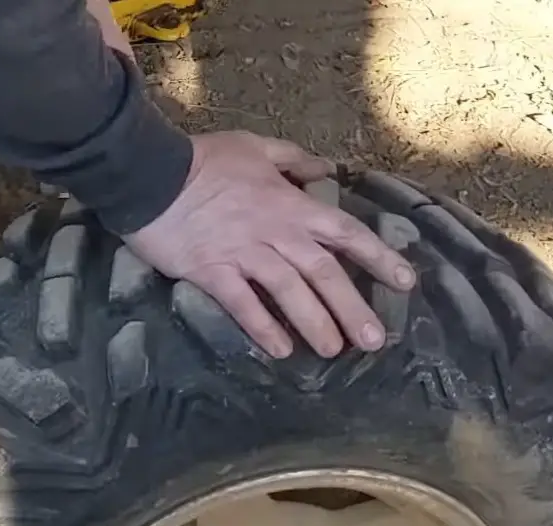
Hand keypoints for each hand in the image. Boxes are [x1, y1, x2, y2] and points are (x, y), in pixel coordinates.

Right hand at [123, 131, 416, 358]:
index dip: (378, 257)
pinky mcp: (212, 271)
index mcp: (290, 203)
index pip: (344, 232)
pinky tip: (280, 351)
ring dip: (315, 322)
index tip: (405, 282)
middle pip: (323, 272)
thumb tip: (326, 167)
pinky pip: (242, 304)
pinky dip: (262, 327)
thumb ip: (293, 158)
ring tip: (332, 351)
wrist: (148, 172)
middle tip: (374, 341)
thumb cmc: (203, 159)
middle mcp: (275, 231)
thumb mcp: (254, 147)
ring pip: (289, 291)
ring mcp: (243, 253)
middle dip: (352, 306)